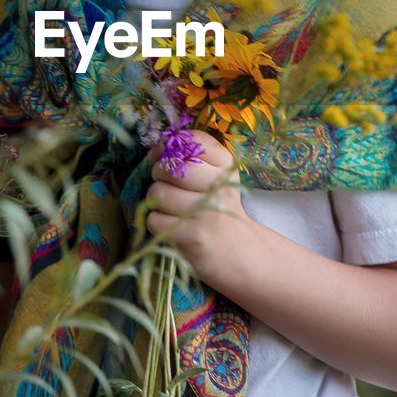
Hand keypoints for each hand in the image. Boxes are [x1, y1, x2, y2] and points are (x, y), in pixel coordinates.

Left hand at [145, 129, 246, 281]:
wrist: (241, 254)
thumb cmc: (220, 211)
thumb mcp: (217, 179)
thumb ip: (191, 159)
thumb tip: (156, 150)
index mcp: (226, 165)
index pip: (192, 141)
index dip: (169, 147)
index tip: (165, 157)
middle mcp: (220, 186)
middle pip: (170, 168)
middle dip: (159, 175)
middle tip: (167, 186)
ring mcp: (208, 212)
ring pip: (158, 193)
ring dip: (156, 202)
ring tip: (171, 209)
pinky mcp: (194, 237)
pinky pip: (155, 220)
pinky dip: (157, 223)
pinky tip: (172, 226)